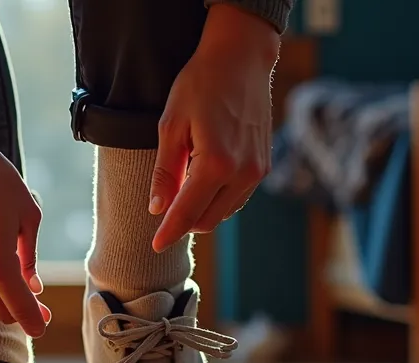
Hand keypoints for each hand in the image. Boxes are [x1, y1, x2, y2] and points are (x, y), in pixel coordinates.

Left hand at [150, 4, 280, 251]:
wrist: (241, 59)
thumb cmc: (201, 84)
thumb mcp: (171, 125)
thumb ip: (166, 171)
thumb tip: (158, 208)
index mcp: (216, 164)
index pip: (187, 212)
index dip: (168, 232)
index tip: (154, 247)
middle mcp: (242, 173)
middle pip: (207, 220)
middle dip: (183, 221)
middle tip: (164, 207)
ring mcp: (257, 171)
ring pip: (224, 212)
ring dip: (201, 211)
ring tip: (183, 187)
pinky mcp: (263, 166)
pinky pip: (237, 198)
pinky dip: (218, 200)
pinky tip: (203, 182)